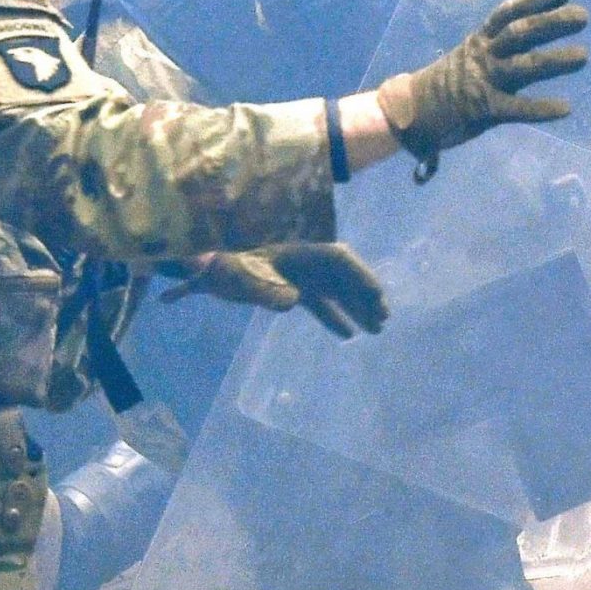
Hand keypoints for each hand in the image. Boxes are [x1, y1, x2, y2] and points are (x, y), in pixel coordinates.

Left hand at [182, 244, 390, 336]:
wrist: (207, 272)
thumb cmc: (224, 270)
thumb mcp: (242, 280)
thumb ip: (266, 290)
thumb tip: (292, 302)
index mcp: (298, 253)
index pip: (338, 260)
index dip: (359, 276)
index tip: (375, 296)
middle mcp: (305, 263)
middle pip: (343, 277)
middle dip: (364, 296)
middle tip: (383, 320)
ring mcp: (300, 277)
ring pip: (335, 292)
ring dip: (355, 308)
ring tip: (375, 330)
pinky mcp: (291, 291)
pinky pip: (319, 304)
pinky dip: (333, 318)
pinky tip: (348, 336)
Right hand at [373, 0, 589, 168]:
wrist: (409, 112)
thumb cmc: (447, 83)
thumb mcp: (470, 54)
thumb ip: (499, 46)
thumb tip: (536, 32)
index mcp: (480, 39)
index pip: (510, 11)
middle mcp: (484, 54)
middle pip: (523, 32)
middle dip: (554, 22)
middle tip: (583, 16)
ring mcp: (484, 80)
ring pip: (525, 65)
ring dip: (556, 60)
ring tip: (584, 55)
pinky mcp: (484, 109)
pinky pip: (517, 109)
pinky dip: (542, 108)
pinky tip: (565, 108)